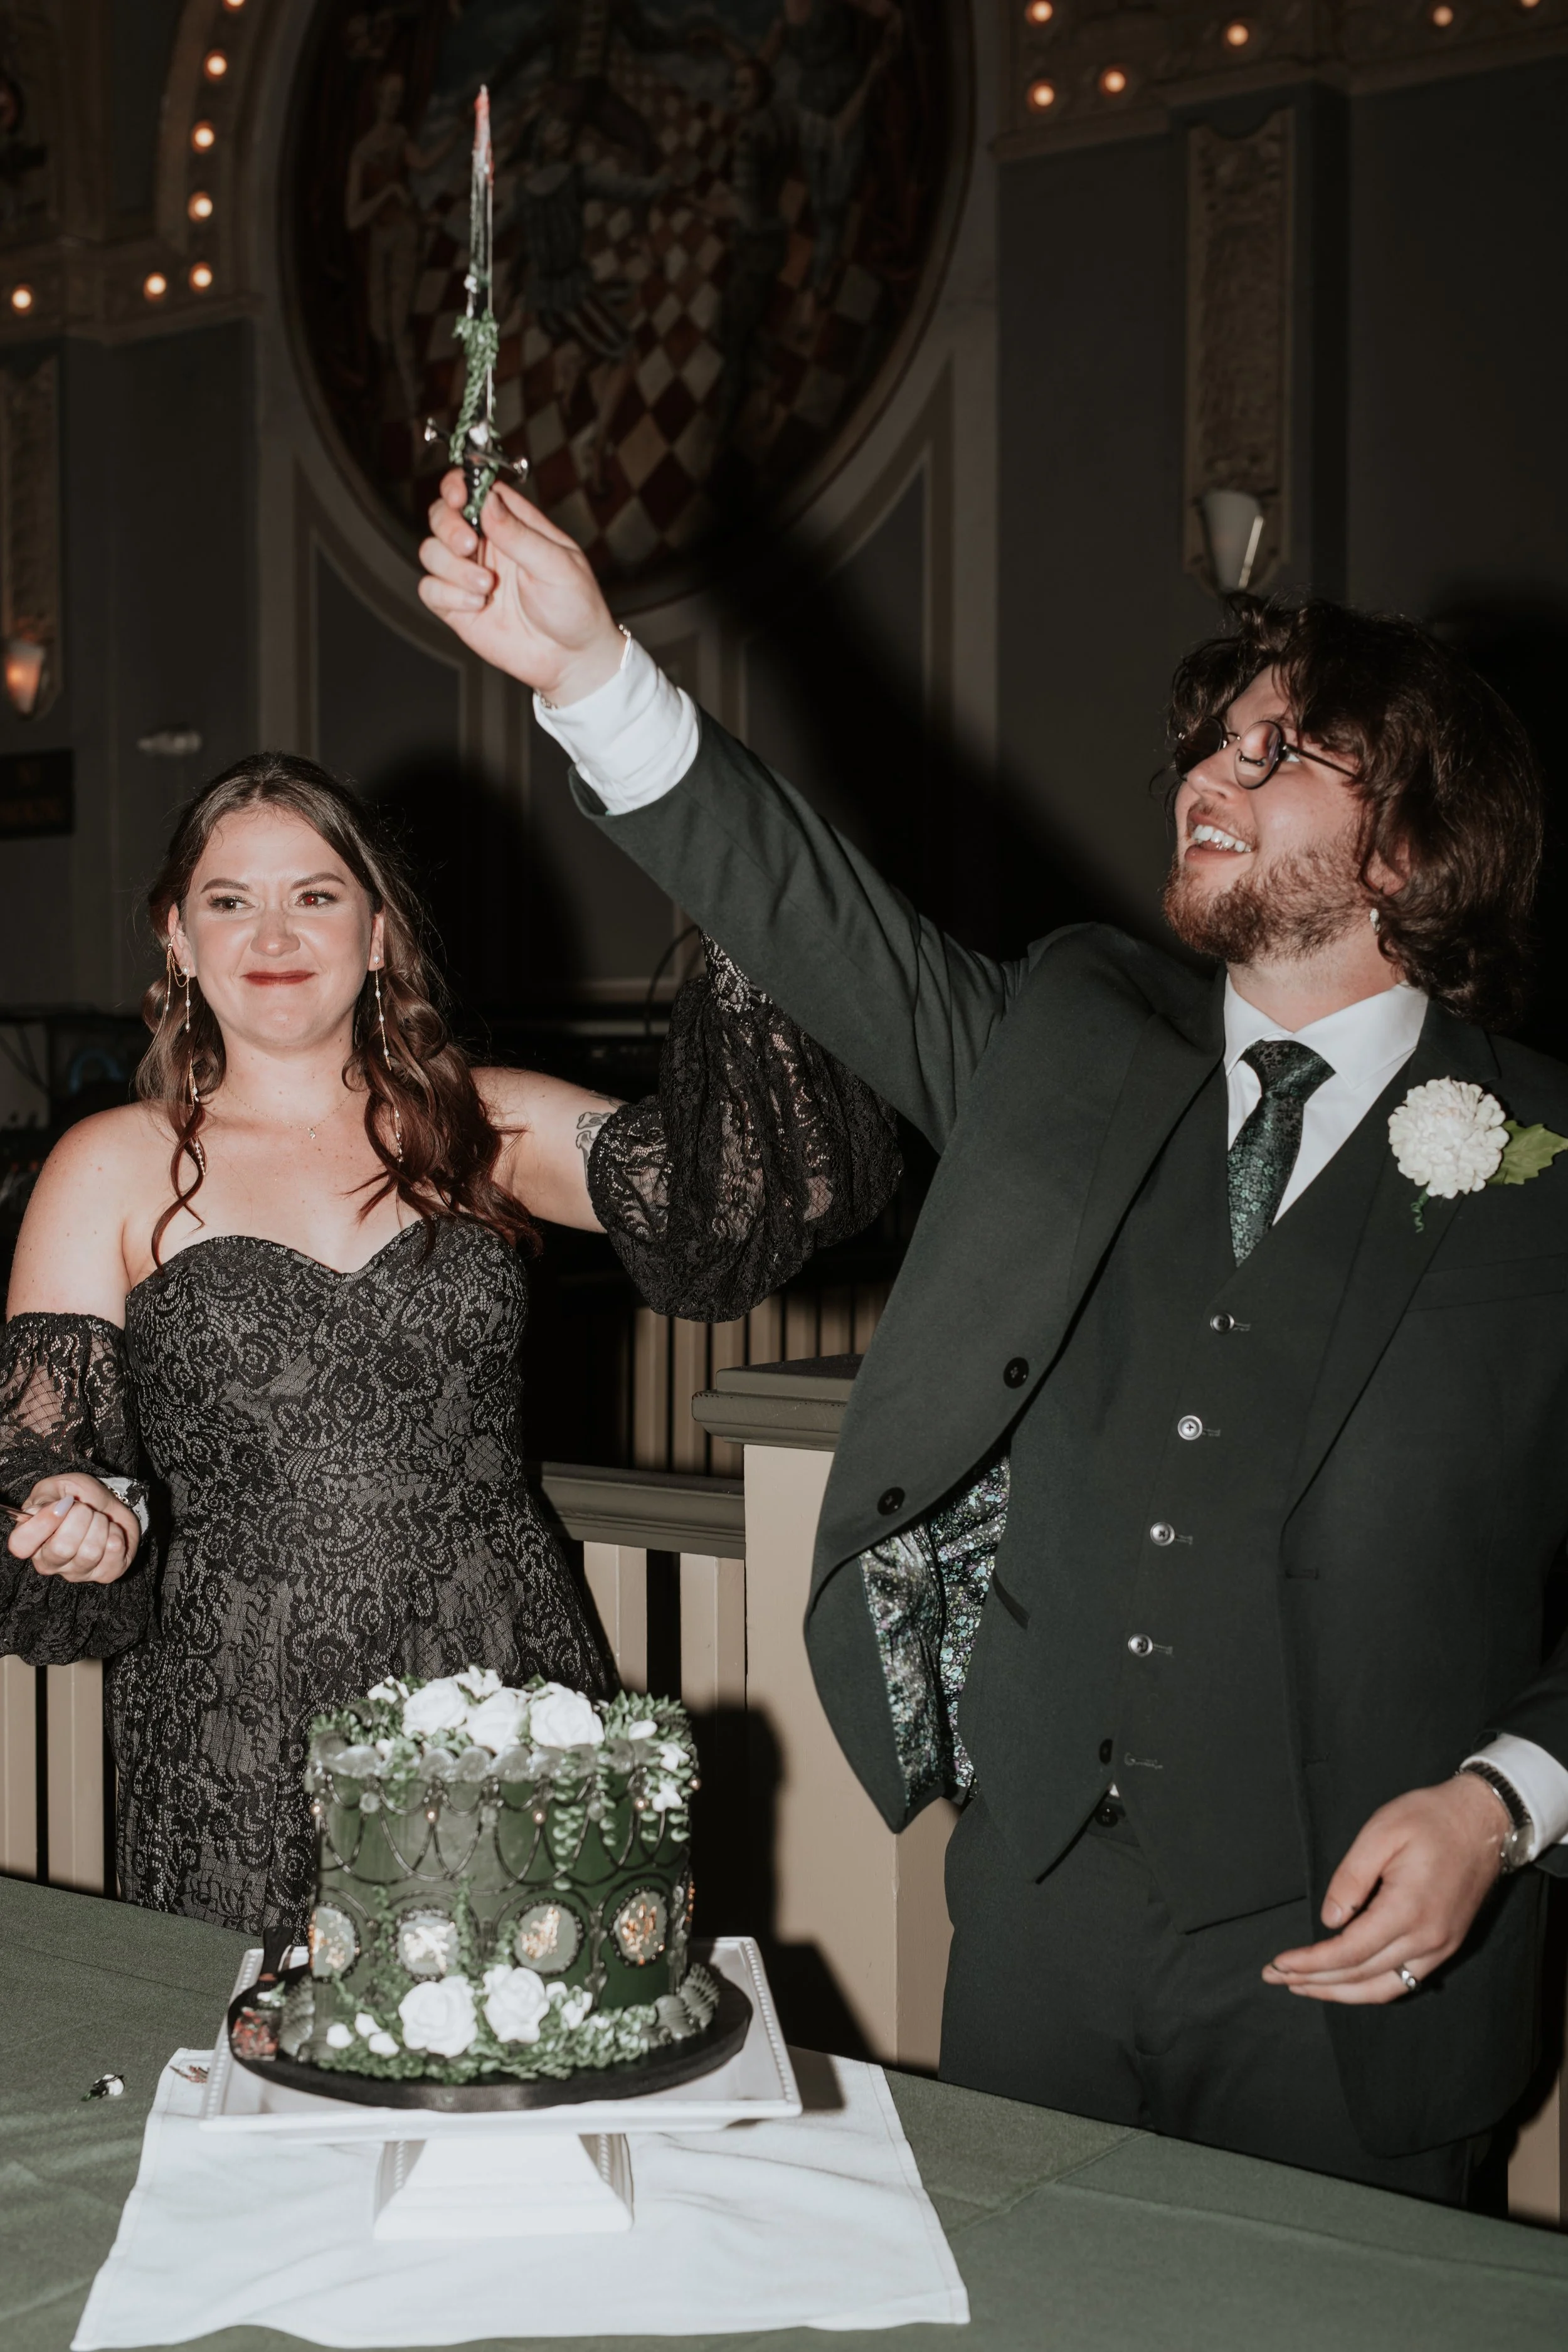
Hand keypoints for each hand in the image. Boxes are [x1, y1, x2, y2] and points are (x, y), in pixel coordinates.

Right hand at [6, 1474, 138, 1584]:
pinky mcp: (104, 1574)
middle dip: (80, 1518)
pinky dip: (116, 1536)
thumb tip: (40, 1512)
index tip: (62, 1505)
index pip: (21, 1545)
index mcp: (31, 1541)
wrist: (107, 1503)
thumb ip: (45, 1498)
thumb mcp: (57, 1487)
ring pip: (90, 1553)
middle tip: (84, 1508)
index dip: (41, 1524)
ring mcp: (77, 1572)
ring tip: (98, 1519)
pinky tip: (110, 1531)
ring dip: (100, 1526)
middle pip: (61, 1548)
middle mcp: (50, 1562)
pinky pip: (113, 1558)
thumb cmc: (78, 1497)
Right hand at [418, 472, 625, 705]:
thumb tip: (489, 501)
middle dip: (447, 526)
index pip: (475, 489)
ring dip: (452, 567)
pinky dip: (447, 594)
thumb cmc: (575, 607)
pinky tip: (476, 605)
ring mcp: (469, 575)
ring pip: (430, 551)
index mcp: (512, 524)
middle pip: (442, 515)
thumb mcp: (557, 565)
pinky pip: (429, 589)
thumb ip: (519, 534)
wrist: (571, 659)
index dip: (458, 484)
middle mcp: (486, 545)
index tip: (457, 494)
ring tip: (487, 587)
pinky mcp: (457, 605)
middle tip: (469, 545)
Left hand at [1262, 1776, 1508, 2005]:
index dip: (1310, 1962)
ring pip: (1384, 1988)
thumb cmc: (1429, 1819)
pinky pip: (1406, 1981)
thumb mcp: (1380, 1833)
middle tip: (1275, 1977)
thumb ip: (1351, 1879)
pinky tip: (1346, 1982)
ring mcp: (1440, 1947)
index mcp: (1407, 1910)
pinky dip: (1371, 1987)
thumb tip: (1329, 1921)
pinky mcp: (1446, 1945)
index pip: (1349, 1952)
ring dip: (1340, 1992)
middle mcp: (1427, 1939)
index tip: (1277, 1963)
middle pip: (1361, 1976)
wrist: (1484, 1821)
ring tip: (1303, 1986)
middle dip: (1314, 1981)